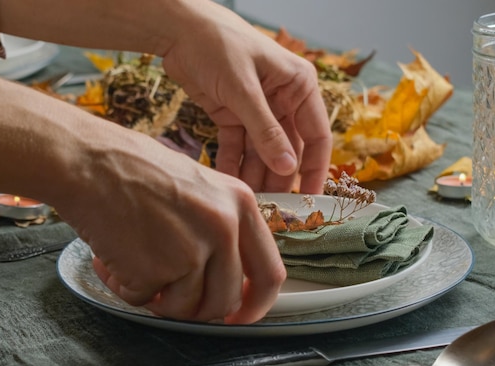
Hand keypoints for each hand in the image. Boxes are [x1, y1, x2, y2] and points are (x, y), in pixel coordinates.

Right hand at [54, 129, 284, 324]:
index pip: (270, 272)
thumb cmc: (133, 168)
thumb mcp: (200, 187)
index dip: (256, 304)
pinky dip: (126, 289)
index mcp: (241, 205)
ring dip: (158, 298)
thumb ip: (222, 228)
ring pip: (186, 308)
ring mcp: (191, 251)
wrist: (86, 161)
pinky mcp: (155, 270)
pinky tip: (112, 260)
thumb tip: (225, 275)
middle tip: (168, 294)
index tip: (239, 316)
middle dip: (196, 307)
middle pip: (226, 300)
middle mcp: (224, 229)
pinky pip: (144, 300)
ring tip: (132, 266)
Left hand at [160, 3, 332, 192]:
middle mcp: (282, 100)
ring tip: (247, 200)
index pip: (316, 135)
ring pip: (261, 152)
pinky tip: (227, 182)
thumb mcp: (244, 90)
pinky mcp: (232, 115)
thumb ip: (266, 131)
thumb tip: (288, 167)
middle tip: (270, 208)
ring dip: (254, 175)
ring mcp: (257, 109)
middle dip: (278, 177)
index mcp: (298, 87)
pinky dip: (233, 164)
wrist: (178, 29)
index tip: (309, 200)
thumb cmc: (218, 44)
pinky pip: (237, 146)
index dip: (314, 169)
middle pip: (286, 149)